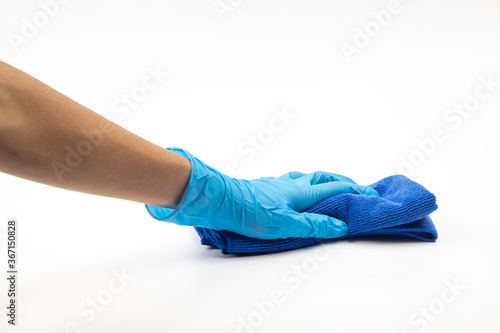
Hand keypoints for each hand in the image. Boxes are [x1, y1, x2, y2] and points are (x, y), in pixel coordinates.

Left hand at [146, 148, 378, 238]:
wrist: (219, 200)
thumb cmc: (249, 212)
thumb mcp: (284, 224)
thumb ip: (313, 225)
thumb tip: (340, 226)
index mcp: (300, 191)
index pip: (334, 188)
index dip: (354, 190)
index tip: (371, 193)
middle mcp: (291, 184)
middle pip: (323, 177)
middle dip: (341, 181)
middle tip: (354, 187)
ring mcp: (278, 184)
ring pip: (307, 178)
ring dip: (323, 180)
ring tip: (330, 187)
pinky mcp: (266, 188)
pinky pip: (293, 182)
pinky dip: (305, 184)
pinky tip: (297, 192)